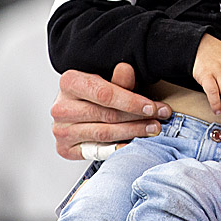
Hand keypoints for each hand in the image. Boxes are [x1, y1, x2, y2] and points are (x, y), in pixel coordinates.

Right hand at [51, 63, 171, 159]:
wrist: (74, 107)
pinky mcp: (65, 148)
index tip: (152, 107)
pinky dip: (118, 148)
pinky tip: (133, 144)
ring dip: (133, 132)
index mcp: (69, 82)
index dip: (131, 102)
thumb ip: (118, 80)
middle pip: (107, 116)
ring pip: (104, 134)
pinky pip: (97, 151)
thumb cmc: (93, 93)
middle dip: (138, 118)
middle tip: (159, 119)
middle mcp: (61, 107)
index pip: (104, 94)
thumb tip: (126, 69)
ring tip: (152, 130)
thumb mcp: (107, 80)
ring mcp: (61, 130)